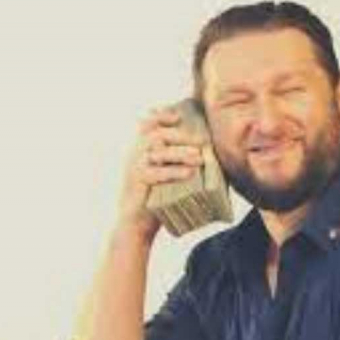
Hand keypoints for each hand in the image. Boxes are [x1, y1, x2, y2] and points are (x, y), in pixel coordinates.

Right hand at [117, 105, 205, 239]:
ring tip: (198, 157)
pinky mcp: (136, 183)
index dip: (161, 116)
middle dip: (180, 136)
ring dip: (180, 153)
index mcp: (141, 149)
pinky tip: (189, 173)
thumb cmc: (155, 198)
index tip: (179, 116)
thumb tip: (206, 154)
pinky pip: (154, 173)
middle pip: (156, 135)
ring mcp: (134, 167)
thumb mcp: (164, 175)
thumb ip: (176, 161)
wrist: (135, 223)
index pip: (148, 124)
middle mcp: (135, 154)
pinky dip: (173, 172)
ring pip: (157, 153)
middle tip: (202, 141)